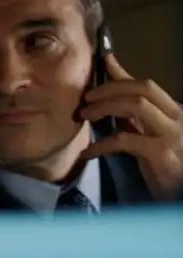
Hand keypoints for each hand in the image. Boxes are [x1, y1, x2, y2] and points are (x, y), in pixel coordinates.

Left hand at [79, 54, 182, 199]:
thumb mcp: (148, 134)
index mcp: (173, 112)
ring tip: (84, 115)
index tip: (101, 61)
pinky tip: (87, 152)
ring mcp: (172, 134)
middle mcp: (177, 118)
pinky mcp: (162, 153)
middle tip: (86, 97)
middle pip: (142, 89)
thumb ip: (131, 113)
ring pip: (136, 106)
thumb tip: (111, 90)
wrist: (180, 195)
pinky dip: (101, 144)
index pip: (146, 86)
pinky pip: (124, 140)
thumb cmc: (164, 164)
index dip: (121, 74)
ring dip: (104, 107)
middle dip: (110, 88)